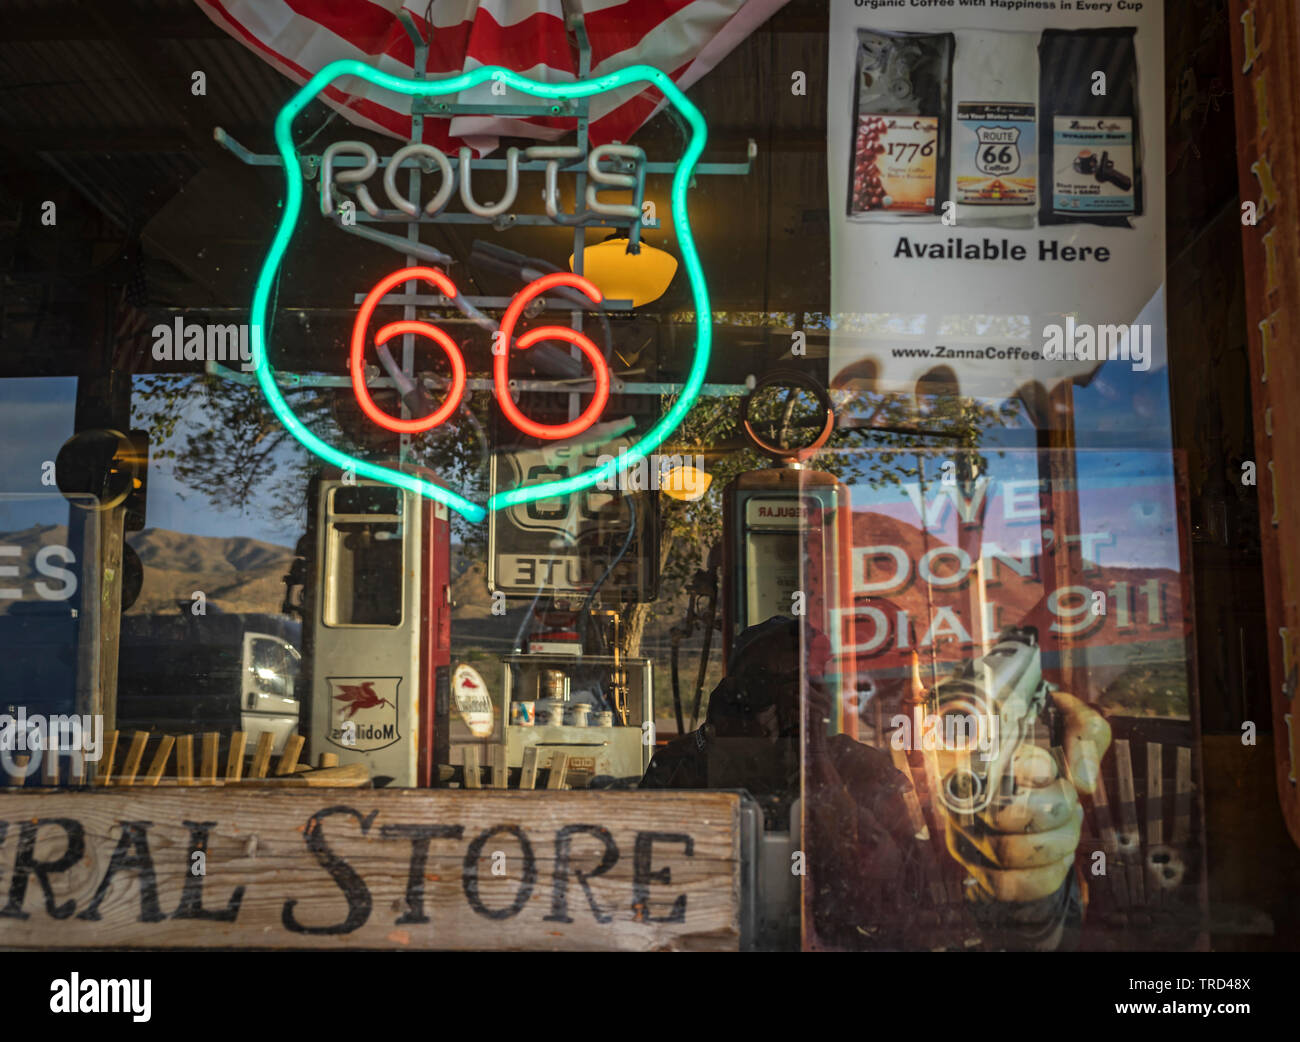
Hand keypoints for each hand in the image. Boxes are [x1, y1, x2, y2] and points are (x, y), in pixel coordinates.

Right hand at [943, 691, 1110, 902]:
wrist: (1041, 794)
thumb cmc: (1056, 745)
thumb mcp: (1074, 724)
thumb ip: (1084, 734)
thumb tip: (1084, 783)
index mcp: (975, 749)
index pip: (989, 762)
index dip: (1028, 769)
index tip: (1051, 769)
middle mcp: (959, 796)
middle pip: (999, 814)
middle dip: (1054, 811)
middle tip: (1070, 800)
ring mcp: (964, 837)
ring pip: (1006, 852)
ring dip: (1058, 842)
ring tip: (1070, 825)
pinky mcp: (978, 872)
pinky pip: (1009, 886)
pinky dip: (1048, 875)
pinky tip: (1062, 854)